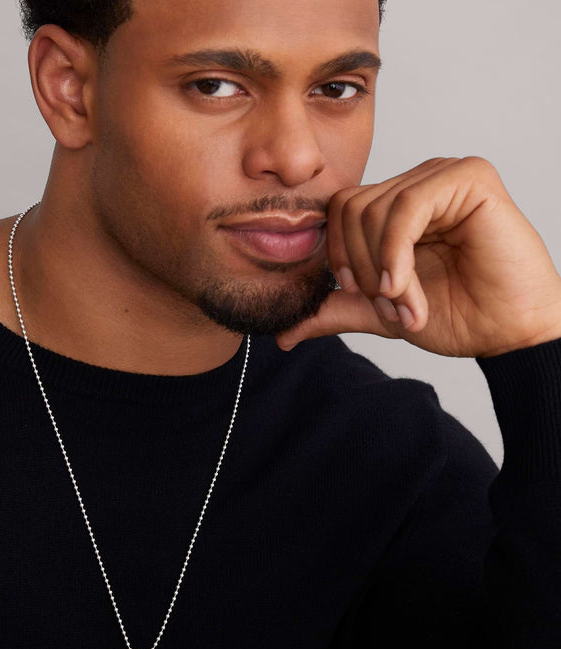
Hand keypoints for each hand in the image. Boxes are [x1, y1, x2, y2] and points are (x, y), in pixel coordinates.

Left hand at [276, 157, 560, 357]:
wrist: (506, 331)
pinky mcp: (469, 178)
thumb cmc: (453, 314)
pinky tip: (404, 286)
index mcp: (394, 206)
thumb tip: (281, 335)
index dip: (338, 255)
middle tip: (390, 304)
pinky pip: (407, 206)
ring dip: (382, 269)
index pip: (338, 210)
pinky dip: (396, 253)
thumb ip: (331, 311)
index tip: (361, 295)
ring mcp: (442, 176)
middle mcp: (416, 183)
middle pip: (349, 208)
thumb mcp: (376, 311)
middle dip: (361, 267)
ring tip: (407, 303)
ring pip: (373, 210)